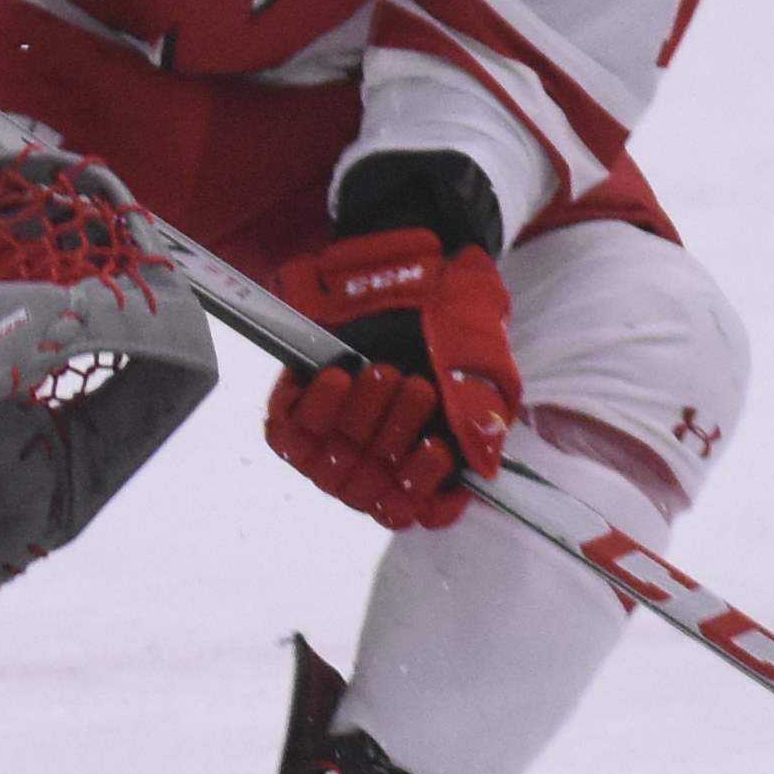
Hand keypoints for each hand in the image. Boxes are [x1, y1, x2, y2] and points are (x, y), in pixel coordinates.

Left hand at [263, 156, 522, 530]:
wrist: (406, 263)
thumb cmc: (450, 317)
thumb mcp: (481, 362)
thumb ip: (482, 414)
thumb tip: (483, 465)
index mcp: (428, 457)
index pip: (419, 509)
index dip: (425, 492)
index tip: (438, 450)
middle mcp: (379, 457)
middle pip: (373, 490)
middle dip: (396, 436)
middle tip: (416, 386)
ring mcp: (334, 438)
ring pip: (333, 468)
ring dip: (362, 420)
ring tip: (383, 371)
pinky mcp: (296, 412)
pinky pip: (291, 438)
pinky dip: (316, 408)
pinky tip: (336, 376)